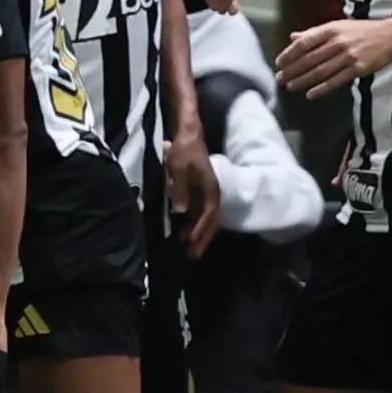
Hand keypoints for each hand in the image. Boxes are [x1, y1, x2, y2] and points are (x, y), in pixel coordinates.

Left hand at [165, 126, 222, 257]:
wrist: (189, 136)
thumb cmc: (184, 151)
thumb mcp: (179, 169)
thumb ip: (180, 190)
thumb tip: (180, 212)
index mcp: (211, 189)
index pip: (208, 214)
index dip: (200, 229)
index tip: (190, 242)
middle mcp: (212, 194)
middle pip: (211, 221)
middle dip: (202, 239)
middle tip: (193, 256)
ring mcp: (207, 193)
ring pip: (206, 219)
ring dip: (199, 234)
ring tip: (189, 249)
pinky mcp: (200, 192)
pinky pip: (200, 213)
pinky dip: (195, 224)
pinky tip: (186, 232)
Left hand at [276, 18, 391, 98]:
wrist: (390, 37)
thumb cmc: (361, 31)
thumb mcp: (337, 26)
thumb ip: (314, 33)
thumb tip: (293, 37)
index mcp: (330, 29)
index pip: (304, 43)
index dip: (289, 54)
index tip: (279, 63)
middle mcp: (337, 42)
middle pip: (309, 59)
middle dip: (292, 70)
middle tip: (280, 79)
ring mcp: (348, 56)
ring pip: (320, 71)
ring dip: (303, 80)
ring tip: (290, 87)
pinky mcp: (357, 69)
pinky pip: (336, 81)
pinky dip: (322, 89)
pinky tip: (310, 94)